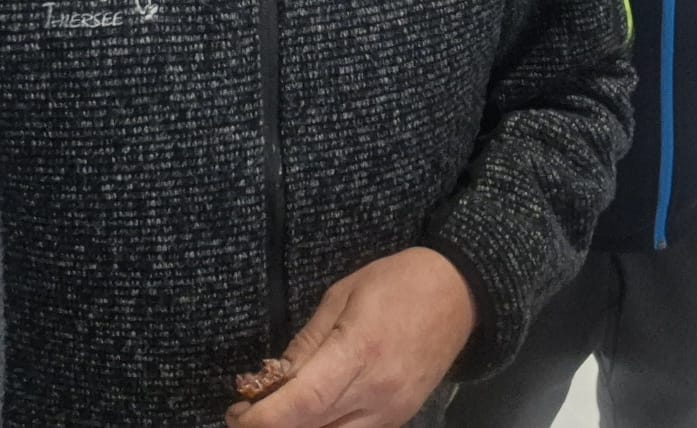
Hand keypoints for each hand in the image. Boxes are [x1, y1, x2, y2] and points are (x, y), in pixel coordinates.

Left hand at [227, 248, 475, 427]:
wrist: (458, 294)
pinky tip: (311, 415)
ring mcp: (391, 413)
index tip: (237, 415)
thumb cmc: (396, 282)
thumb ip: (307, 342)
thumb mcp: (342, 296)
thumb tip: (273, 380)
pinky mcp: (399, 420)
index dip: (264, 419)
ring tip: (278, 414)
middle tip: (246, 415)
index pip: (304, 402)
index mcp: (359, 352)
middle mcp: (377, 393)